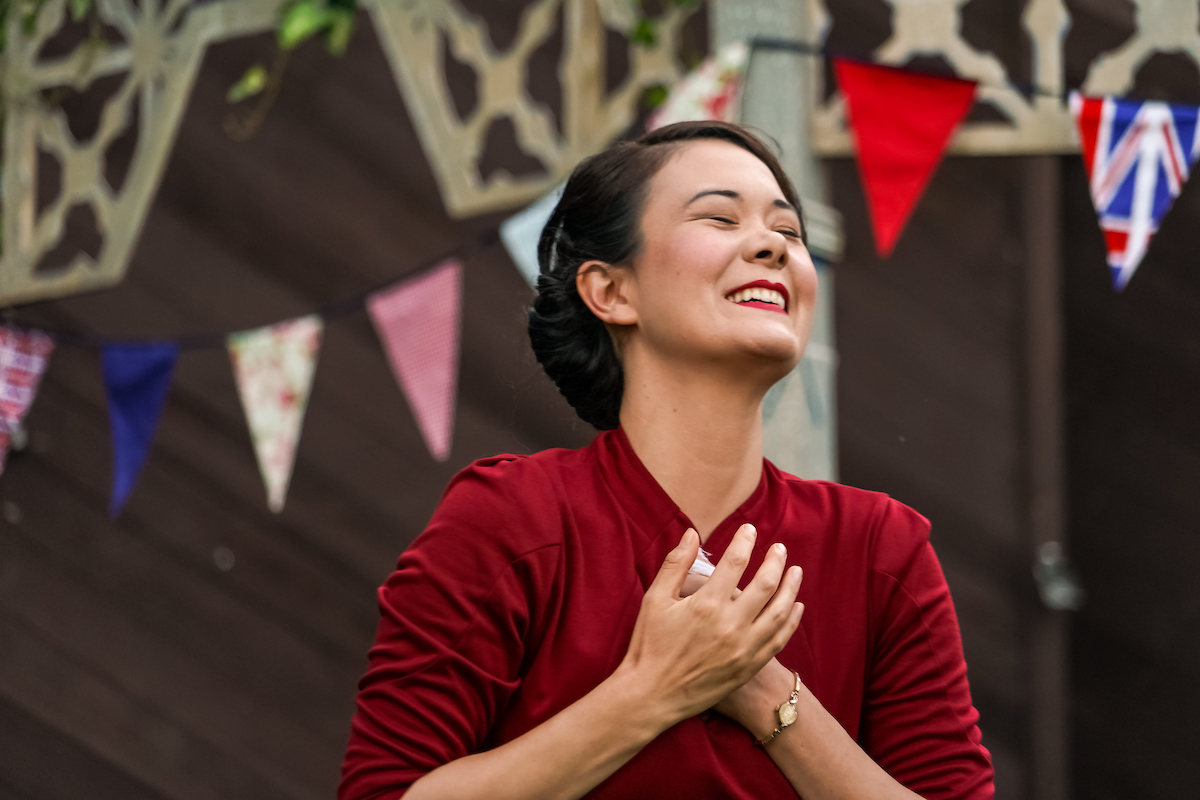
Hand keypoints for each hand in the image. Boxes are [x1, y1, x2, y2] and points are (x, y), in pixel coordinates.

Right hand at [613, 524, 803, 724]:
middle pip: (765, 585)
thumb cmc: (649, 644)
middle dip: (775, 561)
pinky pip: (779, 640)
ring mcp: (743, 648)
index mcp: (706, 605)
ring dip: (790, 588)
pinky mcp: (748, 667)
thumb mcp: (655, 599)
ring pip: (779, 612)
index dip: (744, 541)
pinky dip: (791, 621)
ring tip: (795, 571)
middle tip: (779, 548)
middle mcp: (730, 625)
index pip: (735, 562)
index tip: (749, 529)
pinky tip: (795, 606)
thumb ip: (675, 564)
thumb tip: (691, 534)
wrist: (651, 694)